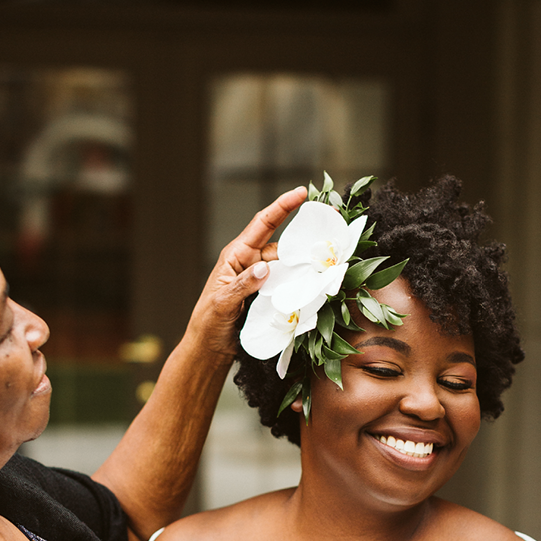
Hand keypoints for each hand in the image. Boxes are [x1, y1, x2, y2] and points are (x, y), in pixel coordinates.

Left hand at [183, 187, 308, 359]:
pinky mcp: (270, 295)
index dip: (282, 206)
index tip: (302, 193)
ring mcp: (263, 279)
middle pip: (283, 245)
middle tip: (330, 233)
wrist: (210, 347)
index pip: (262, 224)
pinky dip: (302, 286)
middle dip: (305, 239)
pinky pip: (290, 285)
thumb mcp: (223, 302)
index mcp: (237, 255)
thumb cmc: (209, 322)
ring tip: (325, 269)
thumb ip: (243, 284)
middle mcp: (252, 262)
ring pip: (290, 267)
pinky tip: (314, 289)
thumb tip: (265, 267)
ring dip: (306, 268)